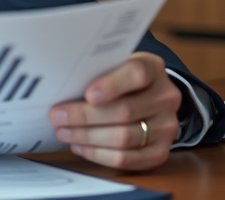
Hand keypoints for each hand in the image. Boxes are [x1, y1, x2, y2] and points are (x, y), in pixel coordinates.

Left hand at [48, 52, 182, 170]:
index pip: (137, 74)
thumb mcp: (114, 64)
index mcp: (153, 68)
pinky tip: (80, 146)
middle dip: (85, 116)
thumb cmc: (121, 78)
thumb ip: (97, 71)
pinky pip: (127, 159)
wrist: (149, 95)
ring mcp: (167, 127)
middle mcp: (166, 98)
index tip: (88, 95)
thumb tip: (62, 86)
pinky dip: (99, 154)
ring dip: (88, 137)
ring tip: (64, 132)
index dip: (112, 85)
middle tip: (57, 116)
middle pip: (124, 111)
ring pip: (123, 138)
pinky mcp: (160, 152)